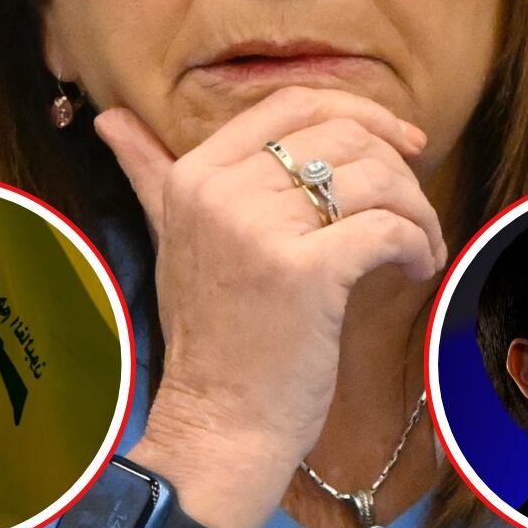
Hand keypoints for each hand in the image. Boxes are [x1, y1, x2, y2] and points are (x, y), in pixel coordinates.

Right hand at [94, 85, 447, 527]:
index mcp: (195, 175)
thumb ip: (148, 172)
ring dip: (416, 211)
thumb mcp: (174, 239)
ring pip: (375, 178)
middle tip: (412, 210)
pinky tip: (414, 269)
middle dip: (398, 168)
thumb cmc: (215, 335)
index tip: (403, 143)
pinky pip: (387, 227)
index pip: (293, 103)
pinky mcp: (305, 273)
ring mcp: (261, 230)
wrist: (219, 424)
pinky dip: (416, 244)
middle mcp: (221, 191)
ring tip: (417, 247)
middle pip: (342, 136)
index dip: (360, 112)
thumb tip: (109, 117)